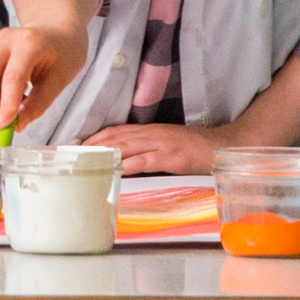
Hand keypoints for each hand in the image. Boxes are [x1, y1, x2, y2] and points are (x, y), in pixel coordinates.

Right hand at [0, 22, 88, 134]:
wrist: (57, 30)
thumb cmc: (62, 54)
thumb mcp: (59, 81)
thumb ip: (38, 104)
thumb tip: (17, 125)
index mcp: (30, 42)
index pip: (12, 77)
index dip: (5, 104)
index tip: (2, 127)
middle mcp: (6, 39)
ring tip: (9, 113)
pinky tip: (9, 99)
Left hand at [85, 121, 229, 176]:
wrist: (223, 147)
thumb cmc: (195, 149)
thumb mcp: (167, 145)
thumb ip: (148, 150)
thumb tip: (126, 162)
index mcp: (150, 130)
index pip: (116, 130)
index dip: (96, 137)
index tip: (78, 145)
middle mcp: (152, 133)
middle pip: (116, 137)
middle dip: (93, 145)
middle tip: (75, 154)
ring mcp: (162, 144)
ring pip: (127, 146)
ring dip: (105, 153)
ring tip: (88, 160)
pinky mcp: (172, 157)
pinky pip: (147, 160)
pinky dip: (130, 164)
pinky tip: (117, 169)